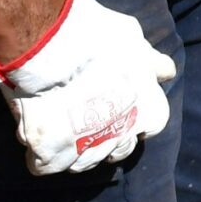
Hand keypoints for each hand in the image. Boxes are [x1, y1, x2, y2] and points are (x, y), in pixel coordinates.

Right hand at [0, 0, 174, 175]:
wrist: (50, 42)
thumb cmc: (94, 35)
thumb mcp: (132, 40)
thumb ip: (149, 62)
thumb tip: (164, 73)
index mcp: (151, 112)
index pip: (147, 126)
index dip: (129, 116)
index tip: (112, 104)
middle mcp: (123, 137)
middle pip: (117, 150)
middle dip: (104, 137)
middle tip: (83, 115)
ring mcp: (86, 151)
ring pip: (82, 163)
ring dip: (72, 149)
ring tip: (58, 123)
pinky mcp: (51, 157)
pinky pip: (44, 166)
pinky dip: (39, 154)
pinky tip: (36, 132)